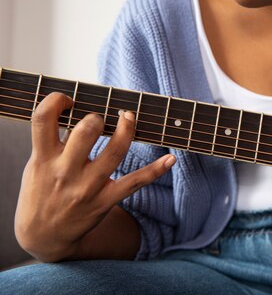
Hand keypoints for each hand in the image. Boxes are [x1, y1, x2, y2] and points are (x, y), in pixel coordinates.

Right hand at [14, 92, 175, 261]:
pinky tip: (170, 159)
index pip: (43, 118)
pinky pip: (135, 182)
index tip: (68, 99)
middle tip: (101, 118)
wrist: (42, 236)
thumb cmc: (41, 191)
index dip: (56, 100)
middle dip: (97, 117)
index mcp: (42, 158)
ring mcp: (86, 187)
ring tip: (129, 118)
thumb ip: (53, 141)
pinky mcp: (104, 201)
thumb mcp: (36, 165)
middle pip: (85, 131)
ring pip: (115, 151)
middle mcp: (64, 171)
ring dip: (127, 129)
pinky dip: (156, 170)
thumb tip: (76, 109)